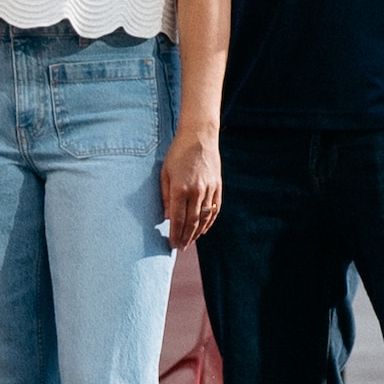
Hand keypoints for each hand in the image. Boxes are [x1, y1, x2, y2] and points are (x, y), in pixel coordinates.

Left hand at [161, 123, 223, 245]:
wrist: (200, 136)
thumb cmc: (177, 153)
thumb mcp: (165, 173)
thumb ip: (165, 196)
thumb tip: (166, 217)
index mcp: (180, 189)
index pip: (177, 218)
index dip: (174, 233)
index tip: (172, 244)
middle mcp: (196, 192)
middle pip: (191, 222)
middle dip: (185, 237)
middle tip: (180, 248)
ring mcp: (209, 190)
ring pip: (204, 218)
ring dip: (197, 233)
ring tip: (190, 242)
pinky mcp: (217, 187)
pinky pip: (214, 210)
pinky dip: (209, 222)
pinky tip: (203, 230)